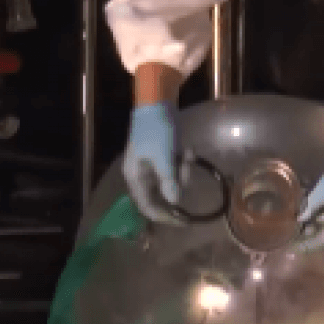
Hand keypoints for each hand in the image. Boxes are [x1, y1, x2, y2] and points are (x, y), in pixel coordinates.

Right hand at [124, 102, 185, 224]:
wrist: (157, 102)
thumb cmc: (156, 129)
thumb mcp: (163, 155)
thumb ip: (168, 180)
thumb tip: (175, 202)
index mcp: (135, 177)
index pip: (147, 207)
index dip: (164, 216)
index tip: (184, 221)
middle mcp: (141, 175)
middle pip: (162, 195)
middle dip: (178, 183)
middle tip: (188, 168)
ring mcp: (152, 167)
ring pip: (172, 181)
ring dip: (183, 170)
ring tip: (187, 153)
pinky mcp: (163, 158)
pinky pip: (176, 169)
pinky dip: (183, 162)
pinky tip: (188, 150)